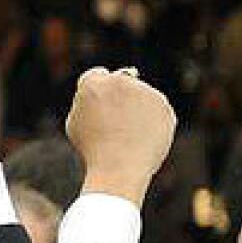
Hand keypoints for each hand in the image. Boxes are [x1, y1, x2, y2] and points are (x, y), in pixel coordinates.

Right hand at [65, 67, 176, 206]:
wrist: (119, 167)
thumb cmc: (92, 148)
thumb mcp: (76, 122)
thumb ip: (87, 103)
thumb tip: (100, 98)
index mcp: (94, 81)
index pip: (97, 75)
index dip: (97, 93)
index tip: (98, 108)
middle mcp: (122, 81)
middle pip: (121, 82)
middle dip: (119, 97)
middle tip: (114, 123)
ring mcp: (147, 93)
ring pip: (141, 97)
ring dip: (136, 109)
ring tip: (127, 136)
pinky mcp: (165, 108)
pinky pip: (156, 111)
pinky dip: (151, 122)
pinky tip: (141, 138)